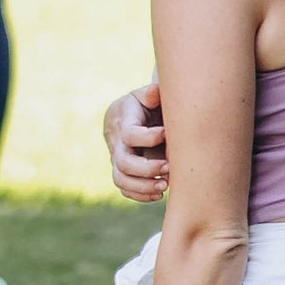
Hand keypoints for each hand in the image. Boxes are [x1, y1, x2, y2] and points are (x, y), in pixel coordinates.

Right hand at [104, 80, 168, 202]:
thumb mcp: (147, 95)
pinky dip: (140, 195)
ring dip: (143, 186)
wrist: (133, 115)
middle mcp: (116, 141)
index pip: (129, 134)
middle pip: (122, 162)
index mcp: (123, 120)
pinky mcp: (121, 170)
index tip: (166, 134)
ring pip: (120, 179)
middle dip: (147, 169)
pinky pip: (124, 188)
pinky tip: (159, 194)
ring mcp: (116, 157)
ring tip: (165, 186)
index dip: (147, 138)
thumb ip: (152, 94)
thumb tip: (156, 90)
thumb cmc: (146, 104)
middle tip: (169, 167)